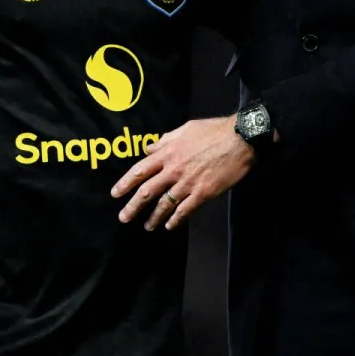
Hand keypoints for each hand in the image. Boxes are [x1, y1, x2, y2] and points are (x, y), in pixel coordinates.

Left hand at [110, 116, 253, 230]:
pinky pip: (185, 210)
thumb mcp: (185, 129)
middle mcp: (173, 169)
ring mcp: (188, 183)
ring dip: (154, 217)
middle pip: (147, 191)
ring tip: (147, 226)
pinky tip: (170, 226)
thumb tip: (148, 148)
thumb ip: (165, 140)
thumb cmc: (212, 130)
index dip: (125, 183)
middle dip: (133, 206)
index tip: (115, 194)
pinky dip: (176, 219)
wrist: (239, 139)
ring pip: (165, 204)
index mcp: (168, 153)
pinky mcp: (203, 193)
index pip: (140, 170)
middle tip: (123, 218)